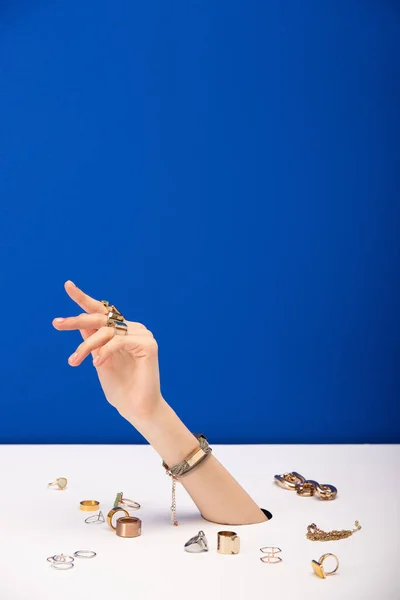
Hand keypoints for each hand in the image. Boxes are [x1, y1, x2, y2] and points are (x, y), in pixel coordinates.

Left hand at [52, 281, 161, 420]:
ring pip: (107, 331)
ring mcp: (142, 335)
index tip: (68, 285)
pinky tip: (97, 363)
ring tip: (75, 360)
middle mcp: (133, 329)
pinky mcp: (149, 344)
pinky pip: (119, 341)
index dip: (84, 299)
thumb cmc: (119, 387)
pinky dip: (105, 351)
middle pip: (101, 317)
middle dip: (76, 320)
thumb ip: (92, 340)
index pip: (101, 311)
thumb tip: (79, 321)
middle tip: (57, 323)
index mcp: (122, 331)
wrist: (136, 409)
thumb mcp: (98, 360)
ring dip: (87, 345)